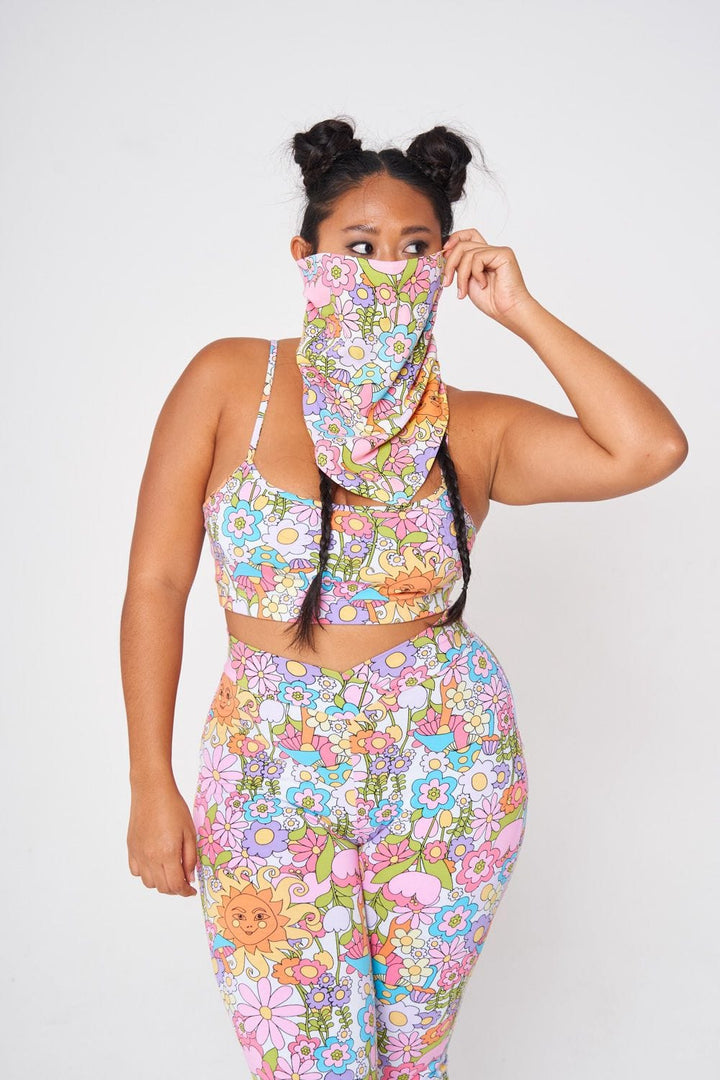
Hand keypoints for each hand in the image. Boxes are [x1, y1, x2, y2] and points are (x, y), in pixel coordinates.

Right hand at [127, 776, 197, 896]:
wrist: (152, 791)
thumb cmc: (173, 807)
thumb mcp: (190, 832)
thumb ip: (190, 858)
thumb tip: (189, 877)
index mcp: (167, 854)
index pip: (176, 885)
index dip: (185, 892)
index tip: (191, 891)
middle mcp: (150, 858)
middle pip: (162, 887)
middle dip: (175, 889)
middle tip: (184, 882)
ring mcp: (138, 854)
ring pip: (148, 882)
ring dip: (160, 882)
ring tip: (170, 871)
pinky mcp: (131, 848)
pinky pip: (136, 871)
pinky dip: (146, 873)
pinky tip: (155, 864)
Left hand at [441, 228, 534, 321]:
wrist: (507, 310)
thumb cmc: (491, 300)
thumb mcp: (467, 280)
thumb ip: (459, 265)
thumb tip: (445, 253)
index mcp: (482, 256)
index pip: (467, 236)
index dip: (453, 240)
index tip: (443, 255)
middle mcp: (490, 251)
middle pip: (463, 244)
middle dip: (450, 263)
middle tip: (447, 282)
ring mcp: (498, 251)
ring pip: (468, 253)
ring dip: (461, 275)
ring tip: (463, 291)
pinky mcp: (503, 254)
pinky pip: (478, 258)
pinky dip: (476, 273)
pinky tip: (483, 284)